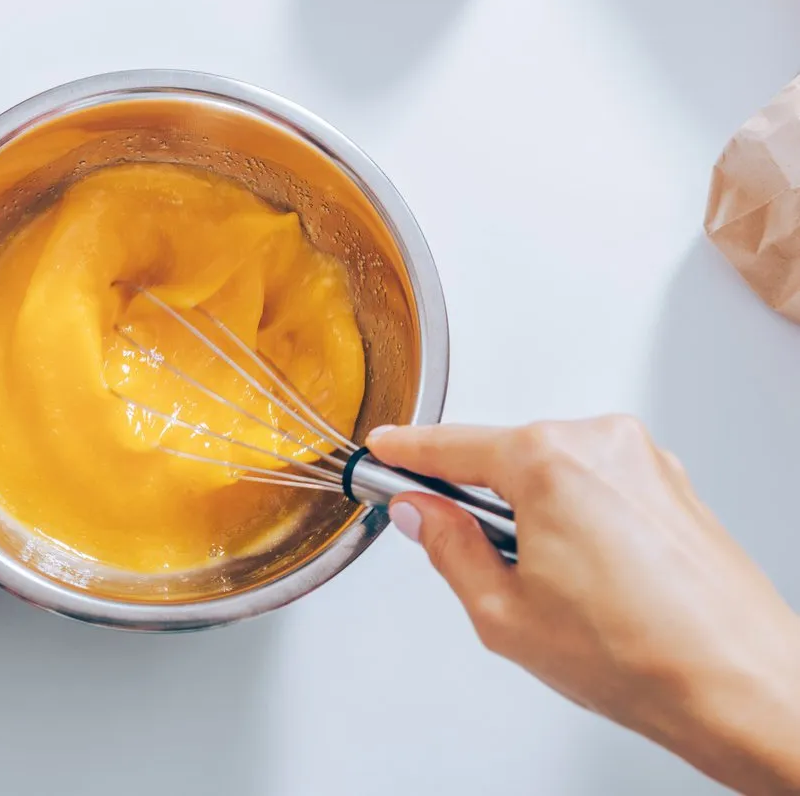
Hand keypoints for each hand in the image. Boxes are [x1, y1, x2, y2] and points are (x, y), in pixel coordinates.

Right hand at [369, 417, 799, 794]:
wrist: (741, 685)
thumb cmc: (641, 656)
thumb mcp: (503, 613)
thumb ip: (449, 549)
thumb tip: (425, 515)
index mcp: (551, 462)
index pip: (453, 445)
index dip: (409, 451)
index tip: (386, 448)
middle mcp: (602, 443)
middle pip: (506, 455)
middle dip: (481, 499)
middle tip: (474, 559)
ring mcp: (644, 460)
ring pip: (553, 472)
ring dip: (533, 514)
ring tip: (554, 587)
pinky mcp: (671, 484)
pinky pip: (597, 485)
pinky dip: (576, 519)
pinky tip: (590, 580)